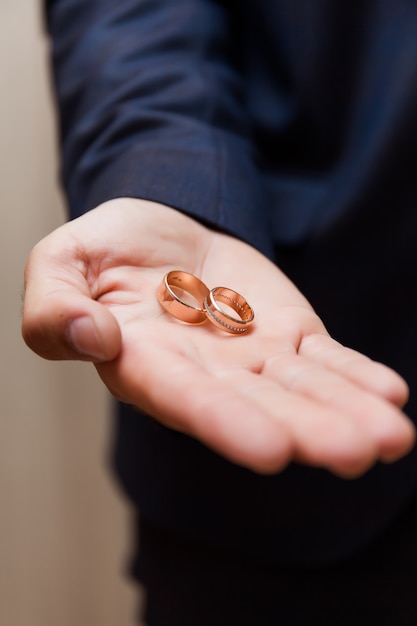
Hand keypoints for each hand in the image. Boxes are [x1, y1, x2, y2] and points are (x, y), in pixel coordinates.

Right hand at [22, 198, 414, 476]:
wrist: (159, 226)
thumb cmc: (104, 251)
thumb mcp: (60, 263)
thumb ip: (56, 306)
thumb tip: (92, 337)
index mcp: (146, 363)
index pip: (186, 399)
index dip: (226, 422)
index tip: (271, 449)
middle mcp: (206, 372)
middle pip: (260, 405)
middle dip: (307, 430)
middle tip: (356, 453)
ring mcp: (253, 355)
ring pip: (303, 388)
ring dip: (347, 411)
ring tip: (392, 437)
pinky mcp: (287, 330)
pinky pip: (325, 357)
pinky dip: (356, 375)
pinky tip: (389, 394)